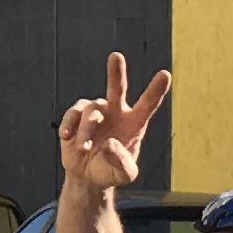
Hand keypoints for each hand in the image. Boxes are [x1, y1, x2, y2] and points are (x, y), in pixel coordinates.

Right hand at [59, 52, 169, 192]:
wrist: (87, 176)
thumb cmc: (111, 172)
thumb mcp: (123, 175)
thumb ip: (121, 163)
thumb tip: (109, 143)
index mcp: (134, 123)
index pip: (148, 105)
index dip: (156, 90)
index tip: (165, 75)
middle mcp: (116, 112)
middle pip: (117, 88)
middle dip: (116, 73)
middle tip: (116, 56)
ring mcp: (96, 111)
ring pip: (91, 113)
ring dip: (86, 132)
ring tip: (84, 149)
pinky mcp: (77, 115)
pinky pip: (73, 115)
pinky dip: (69, 125)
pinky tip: (67, 137)